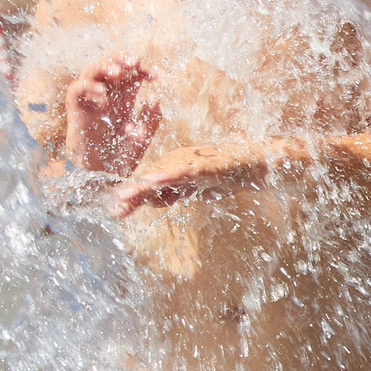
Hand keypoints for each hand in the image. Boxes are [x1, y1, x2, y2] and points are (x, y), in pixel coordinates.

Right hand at [68, 56, 160, 177]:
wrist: (101, 177)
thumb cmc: (120, 159)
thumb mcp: (142, 138)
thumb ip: (151, 120)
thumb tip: (155, 98)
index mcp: (123, 99)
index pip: (130, 74)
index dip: (141, 69)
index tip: (154, 76)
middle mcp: (106, 96)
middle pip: (110, 65)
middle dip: (121, 59)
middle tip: (134, 62)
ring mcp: (90, 101)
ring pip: (91, 71)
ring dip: (104, 66)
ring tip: (118, 72)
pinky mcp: (76, 110)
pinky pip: (77, 90)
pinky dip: (89, 87)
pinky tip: (104, 96)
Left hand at [107, 143, 266, 216]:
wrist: (257, 165)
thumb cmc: (227, 175)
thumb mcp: (194, 189)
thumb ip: (175, 192)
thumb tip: (154, 200)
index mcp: (172, 165)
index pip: (147, 183)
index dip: (131, 196)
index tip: (115, 210)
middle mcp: (177, 160)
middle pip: (149, 178)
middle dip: (131, 194)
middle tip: (113, 209)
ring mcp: (190, 160)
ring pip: (161, 174)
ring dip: (142, 186)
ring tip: (124, 197)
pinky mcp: (205, 164)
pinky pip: (184, 170)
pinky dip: (168, 176)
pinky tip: (153, 181)